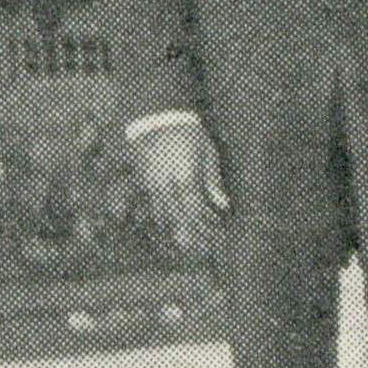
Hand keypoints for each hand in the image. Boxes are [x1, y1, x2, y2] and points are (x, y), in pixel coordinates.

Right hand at [131, 118, 225, 254]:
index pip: (195, 209)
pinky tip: (171, 225)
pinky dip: (164, 217)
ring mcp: (153, 184)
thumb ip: (213, 181)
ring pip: (163, 214)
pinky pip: (154, 205)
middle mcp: (166, 184)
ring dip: (176, 228)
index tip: (217, 232)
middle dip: (191, 233)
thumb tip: (223, 205)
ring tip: (187, 243)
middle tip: (202, 248)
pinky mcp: (145, 181)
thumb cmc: (190, 135)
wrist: (159, 120)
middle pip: (178, 216)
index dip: (206, 224)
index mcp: (186, 177)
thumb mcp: (208, 154)